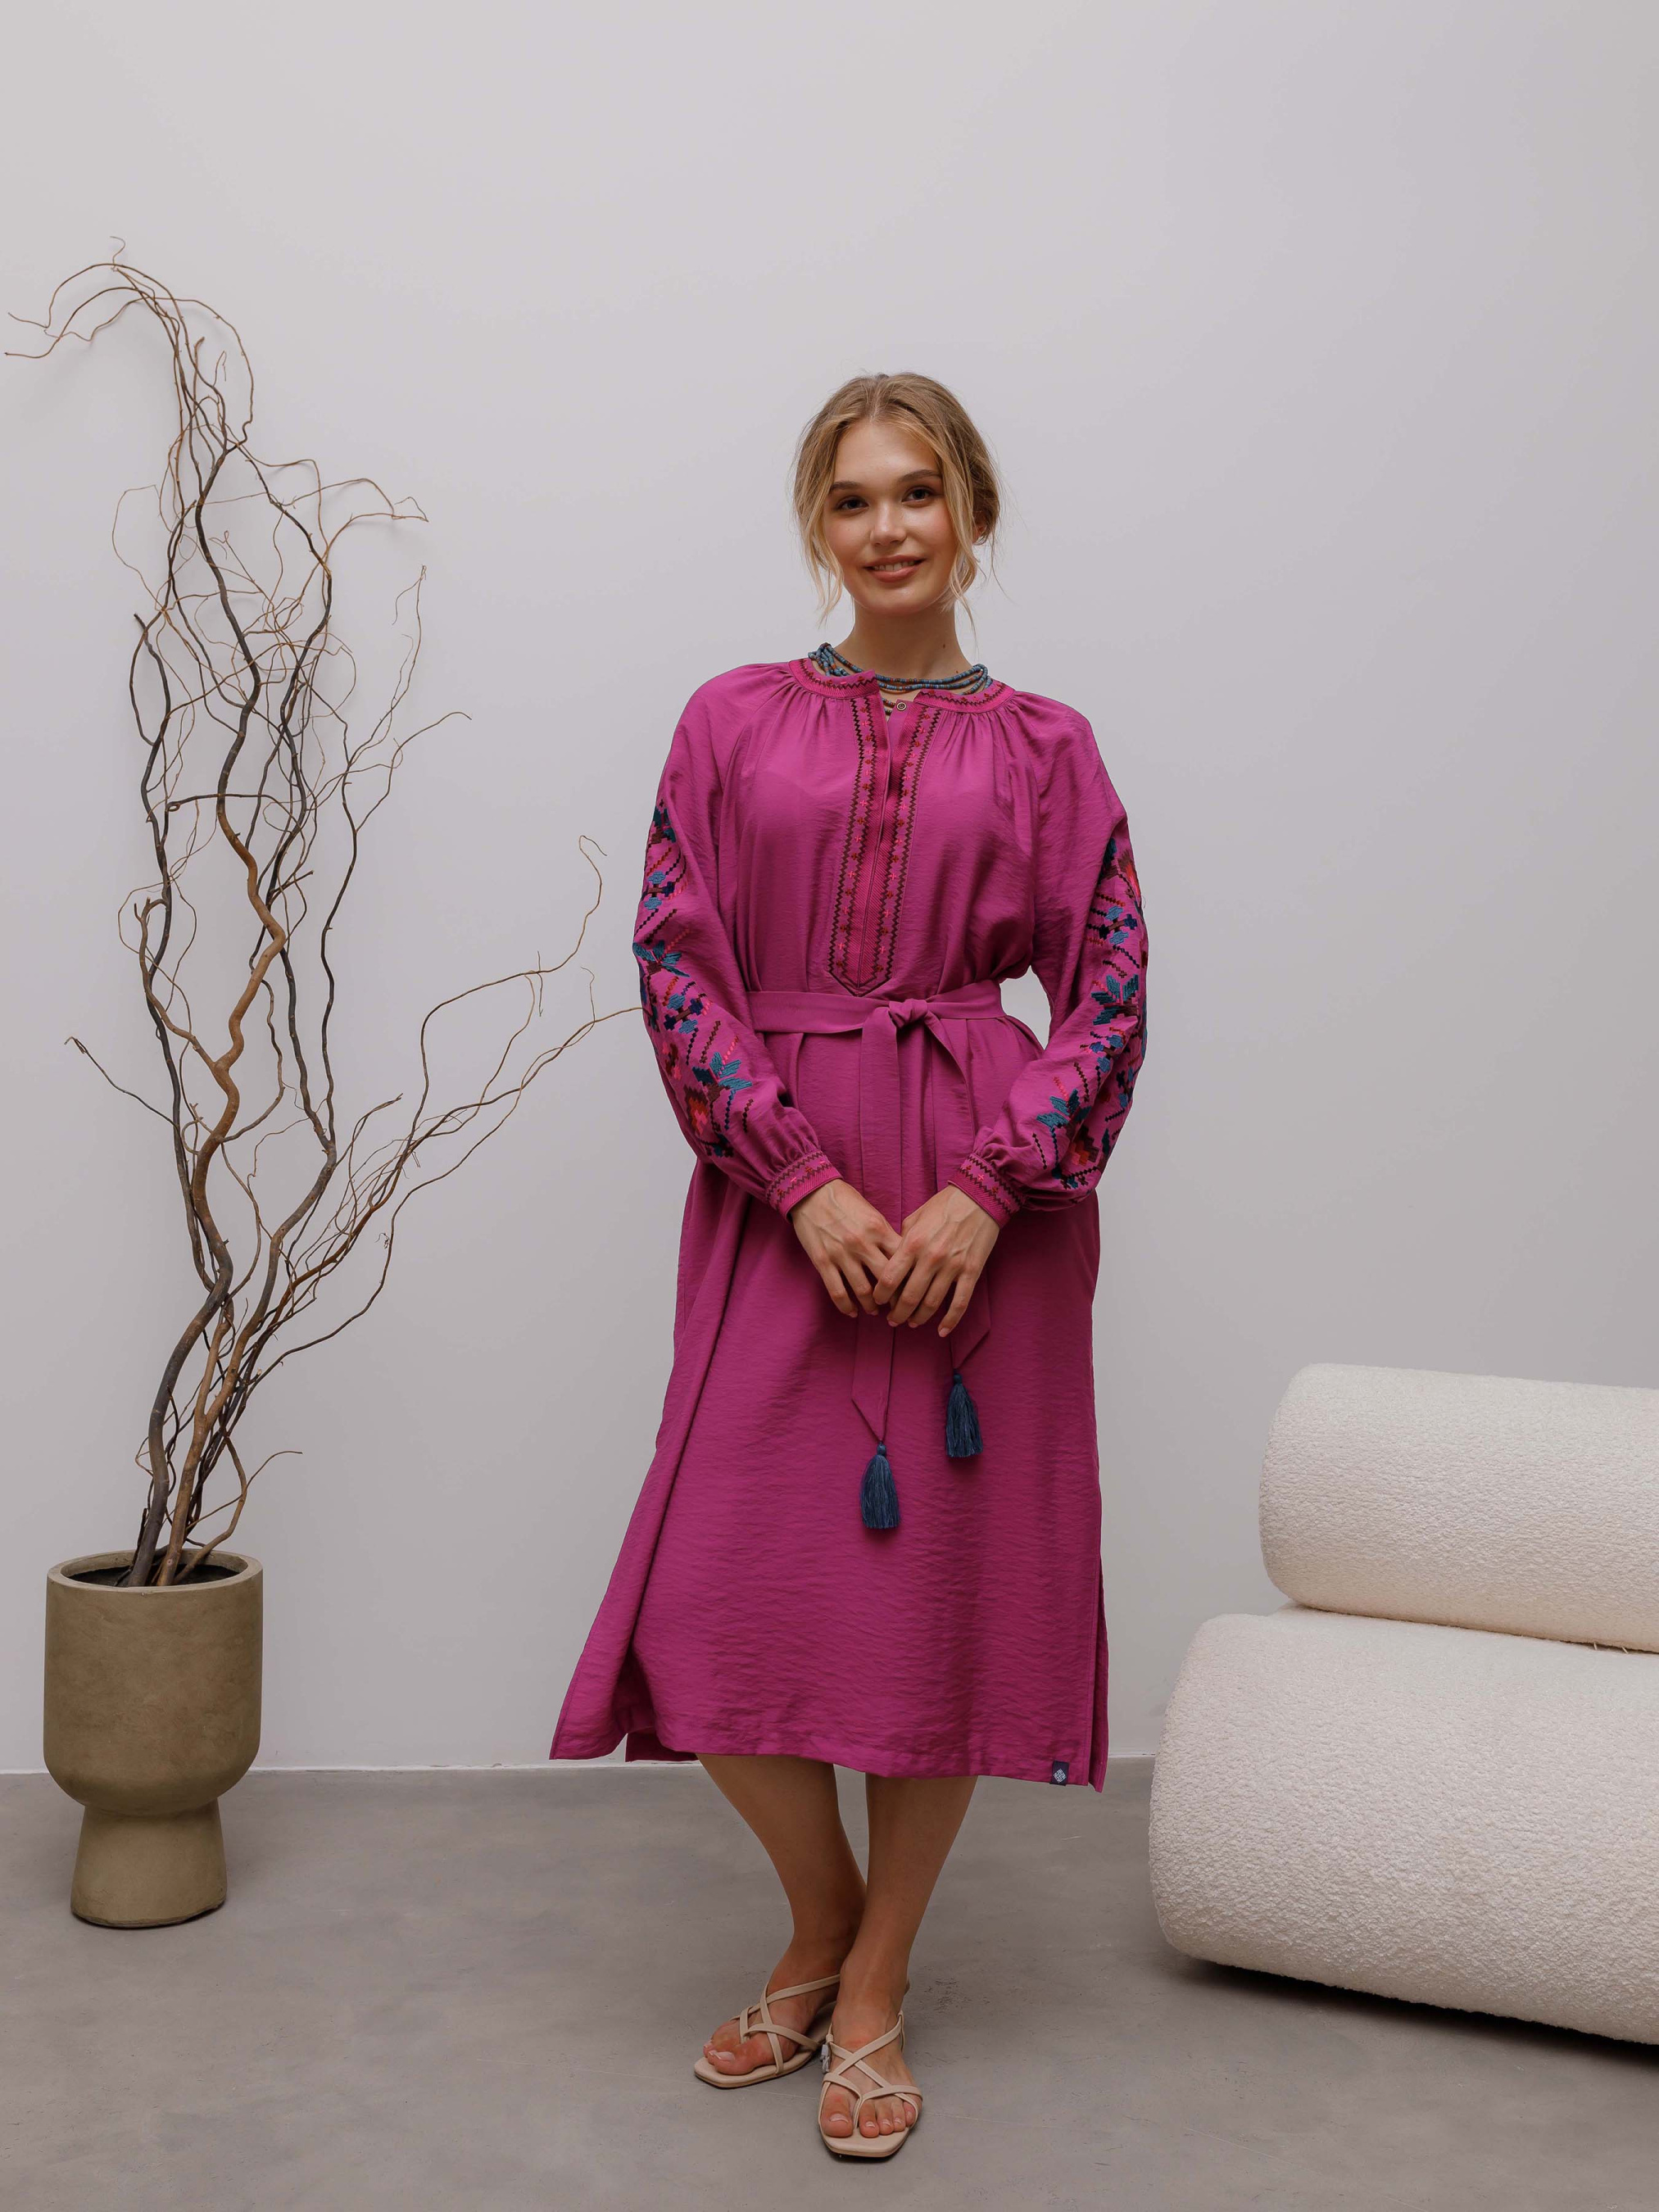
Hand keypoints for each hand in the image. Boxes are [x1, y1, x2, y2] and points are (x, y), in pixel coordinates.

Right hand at [787, 1178, 901, 1319]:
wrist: (812, 1192)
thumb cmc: (845, 1201)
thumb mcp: (872, 1214)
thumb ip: (886, 1235)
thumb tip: (902, 1258)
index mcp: (879, 1230)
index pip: (902, 1261)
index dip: (910, 1279)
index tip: (912, 1289)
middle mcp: (863, 1244)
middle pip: (886, 1280)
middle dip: (894, 1298)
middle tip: (897, 1306)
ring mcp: (842, 1254)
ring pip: (863, 1291)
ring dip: (871, 1306)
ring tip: (875, 1310)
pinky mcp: (823, 1262)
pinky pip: (837, 1292)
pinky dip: (846, 1307)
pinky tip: (852, 1312)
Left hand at [870, 1185, 999, 1337]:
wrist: (978, 1197)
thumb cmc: (943, 1205)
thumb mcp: (915, 1218)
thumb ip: (902, 1240)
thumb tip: (892, 1260)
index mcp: (912, 1243)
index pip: (889, 1279)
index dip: (880, 1295)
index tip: (877, 1301)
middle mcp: (930, 1258)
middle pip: (908, 1297)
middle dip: (897, 1313)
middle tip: (892, 1320)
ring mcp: (952, 1266)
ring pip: (932, 1303)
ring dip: (919, 1317)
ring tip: (912, 1322)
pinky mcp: (971, 1272)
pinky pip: (960, 1303)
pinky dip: (950, 1320)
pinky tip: (942, 1331)